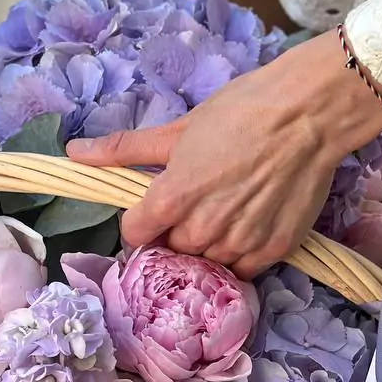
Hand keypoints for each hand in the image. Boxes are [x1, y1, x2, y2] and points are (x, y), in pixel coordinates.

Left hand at [66, 30, 381, 279]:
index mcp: (170, 199)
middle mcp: (201, 230)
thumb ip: (124, 149)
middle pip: (171, 249)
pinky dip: (241, 254)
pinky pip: (243, 270)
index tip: (155, 208)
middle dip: (176, 231)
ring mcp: (238, 244)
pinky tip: (248, 226)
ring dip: (209, 244)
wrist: (308, 114)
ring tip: (226, 211)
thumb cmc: (242, 112)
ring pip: (207, 261)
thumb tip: (74, 152)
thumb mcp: (178, 128)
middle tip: (197, 203)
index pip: (134, 233)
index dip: (140, 221)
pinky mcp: (272, 251)